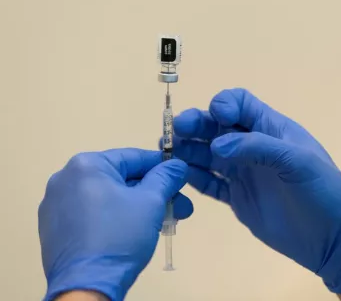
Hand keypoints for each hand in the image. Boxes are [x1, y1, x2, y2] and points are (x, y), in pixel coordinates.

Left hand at [38, 148, 192, 300]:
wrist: (86, 286)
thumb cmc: (120, 236)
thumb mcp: (151, 202)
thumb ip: (166, 177)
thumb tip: (177, 165)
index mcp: (86, 165)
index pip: (134, 157)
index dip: (162, 166)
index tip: (181, 177)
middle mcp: (65, 178)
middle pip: (121, 179)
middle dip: (154, 193)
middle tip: (179, 208)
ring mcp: (56, 205)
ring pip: (108, 197)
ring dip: (138, 207)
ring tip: (163, 222)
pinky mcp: (54, 228)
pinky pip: (92, 213)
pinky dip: (115, 218)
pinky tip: (134, 232)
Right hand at [170, 88, 340, 293]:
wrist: (332, 239)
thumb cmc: (323, 192)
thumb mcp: (298, 161)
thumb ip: (258, 147)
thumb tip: (217, 145)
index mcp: (271, 128)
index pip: (240, 102)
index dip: (225, 103)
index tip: (219, 117)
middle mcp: (252, 146)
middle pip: (216, 127)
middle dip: (196, 124)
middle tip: (176, 131)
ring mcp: (242, 172)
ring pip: (207, 154)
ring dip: (188, 150)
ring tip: (166, 151)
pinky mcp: (236, 197)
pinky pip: (209, 183)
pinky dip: (193, 178)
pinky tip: (179, 176)